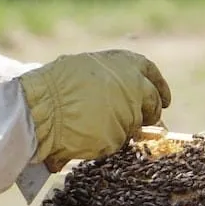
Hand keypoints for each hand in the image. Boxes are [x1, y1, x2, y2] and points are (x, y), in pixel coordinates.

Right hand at [18, 50, 170, 171]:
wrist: (41, 106)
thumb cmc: (56, 85)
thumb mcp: (86, 68)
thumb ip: (110, 78)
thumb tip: (123, 93)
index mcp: (126, 63)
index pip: (151, 74)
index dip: (159, 87)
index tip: (163, 99)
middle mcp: (134, 86)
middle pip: (151, 103)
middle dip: (148, 113)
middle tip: (139, 120)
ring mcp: (128, 113)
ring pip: (131, 125)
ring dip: (119, 127)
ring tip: (90, 124)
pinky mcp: (117, 136)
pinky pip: (115, 142)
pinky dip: (104, 141)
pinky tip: (84, 135)